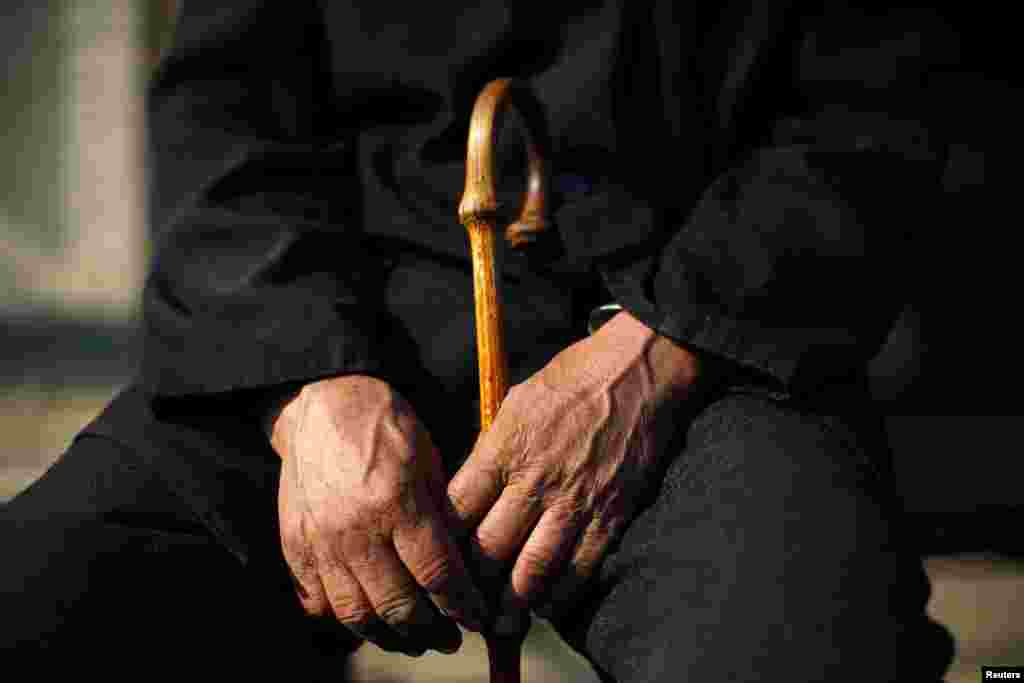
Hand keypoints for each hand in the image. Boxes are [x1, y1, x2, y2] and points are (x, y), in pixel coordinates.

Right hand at [268, 375, 489, 655]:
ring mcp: (321, 542)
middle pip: (398, 605)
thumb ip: (444, 517)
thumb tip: (464, 570)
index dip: (462, 606)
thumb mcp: (430, 463)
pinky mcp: (296, 547)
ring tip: (412, 639)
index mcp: (398, 503)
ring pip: (356, 615)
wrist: (325, 405)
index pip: (438, 575)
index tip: (476, 618)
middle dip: (431, 632)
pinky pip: (318, 603)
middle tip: (448, 638)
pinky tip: (368, 617)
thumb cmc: (388, 429)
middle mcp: (356, 530)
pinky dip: (344, 620)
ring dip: (390, 636)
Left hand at [447, 312, 699, 627]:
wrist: (640, 371)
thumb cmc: (574, 379)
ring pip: (530, 571)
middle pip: (487, 550)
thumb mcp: (515, 403)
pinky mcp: (610, 515)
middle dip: (470, 585)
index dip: (443, 545)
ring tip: (501, 621)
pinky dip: (559, 595)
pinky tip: (546, 605)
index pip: (457, 512)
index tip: (439, 561)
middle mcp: (533, 480)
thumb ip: (491, 450)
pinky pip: (579, 570)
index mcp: (503, 449)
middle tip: (462, 604)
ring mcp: (573, 502)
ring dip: (511, 604)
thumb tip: (472, 489)